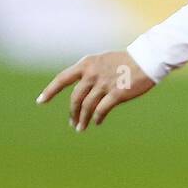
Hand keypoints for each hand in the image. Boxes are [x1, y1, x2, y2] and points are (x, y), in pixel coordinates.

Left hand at [37, 51, 154, 130]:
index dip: (50, 91)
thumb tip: (81, 91)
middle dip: (72, 113)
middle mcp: (92, 74)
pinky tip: (97, 122)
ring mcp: (104, 84)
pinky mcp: (117, 94)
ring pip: (87, 107)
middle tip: (72, 123)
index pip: (62, 79)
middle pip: (75, 98)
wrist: (147, 59)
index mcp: (86, 64)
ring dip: (83, 119)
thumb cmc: (126, 61)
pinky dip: (97, 118)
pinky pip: (102, 110)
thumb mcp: (102, 61)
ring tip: (81, 128)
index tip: (40, 101)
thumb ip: (89, 72)